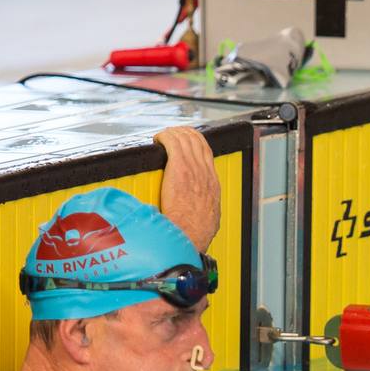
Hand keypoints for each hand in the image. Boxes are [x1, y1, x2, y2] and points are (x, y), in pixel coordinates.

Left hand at [154, 126, 219, 252]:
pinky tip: (157, 139)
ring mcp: (193, 170)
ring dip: (172, 133)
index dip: (195, 142)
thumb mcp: (208, 219)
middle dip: (183, 133)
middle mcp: (205, 173)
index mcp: (212, 184)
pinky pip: (173, 143)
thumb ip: (203, 209)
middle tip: (170, 135)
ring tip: (162, 136)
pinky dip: (164, 137)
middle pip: (197, 141)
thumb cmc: (194, 234)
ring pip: (186, 138)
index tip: (185, 141)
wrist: (189, 237)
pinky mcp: (179, 169)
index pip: (206, 152)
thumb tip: (195, 215)